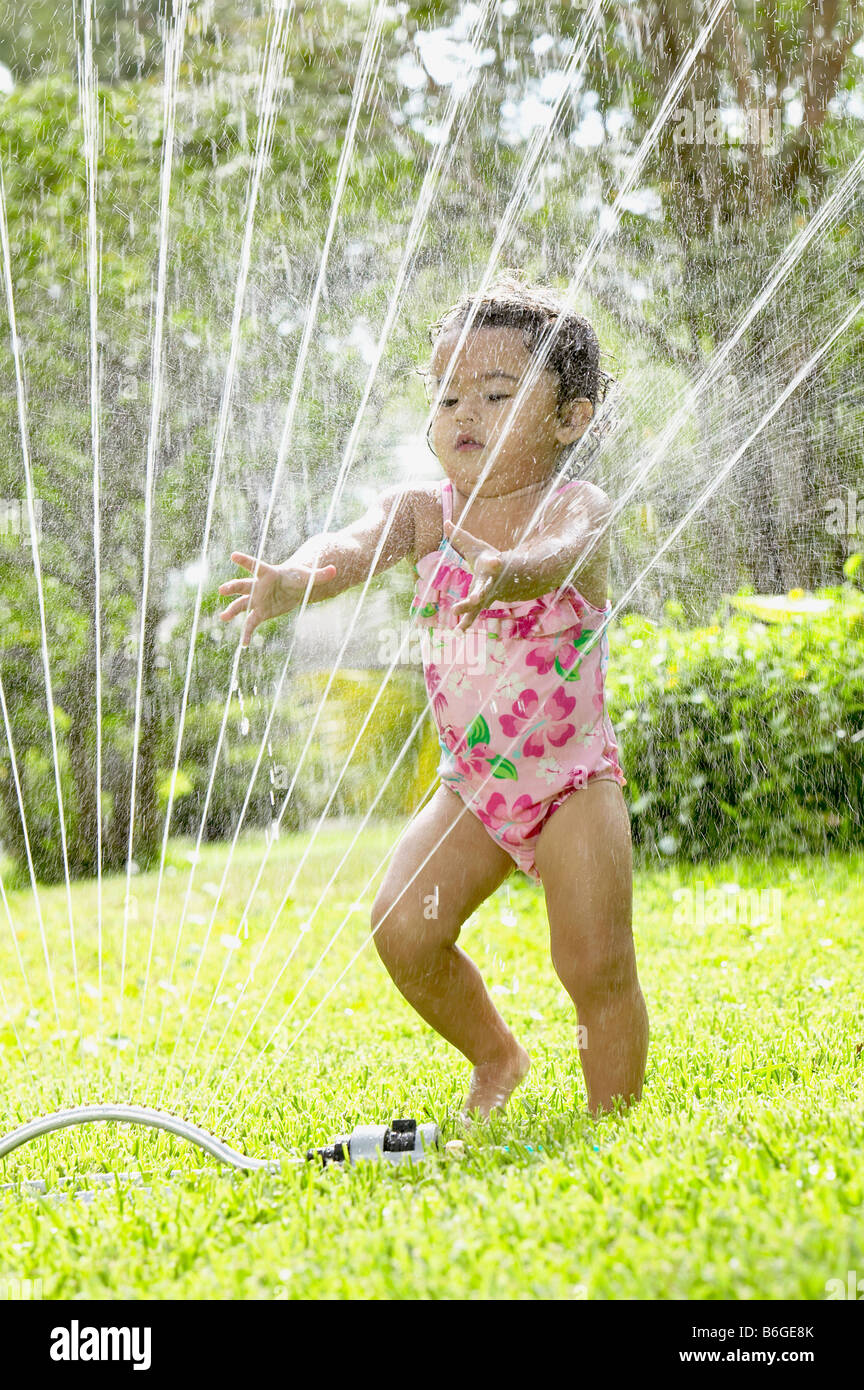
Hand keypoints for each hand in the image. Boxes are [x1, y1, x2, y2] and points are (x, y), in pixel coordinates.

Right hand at [218, 551, 336, 647]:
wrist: (294, 587)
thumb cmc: (299, 577)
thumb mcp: (310, 577)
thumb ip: (320, 575)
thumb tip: (335, 570)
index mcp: (269, 573)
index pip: (255, 566)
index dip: (245, 561)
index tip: (233, 555)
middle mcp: (259, 586)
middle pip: (243, 586)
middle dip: (233, 587)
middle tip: (222, 590)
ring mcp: (258, 600)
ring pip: (241, 604)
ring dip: (232, 611)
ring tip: (222, 617)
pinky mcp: (261, 612)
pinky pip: (251, 623)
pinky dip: (248, 633)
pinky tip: (244, 644)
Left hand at [444, 520, 504, 631]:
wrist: (508, 579)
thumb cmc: (489, 560)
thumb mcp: (477, 548)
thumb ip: (460, 537)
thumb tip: (445, 521)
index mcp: (490, 567)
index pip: (494, 563)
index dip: (494, 562)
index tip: (495, 561)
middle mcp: (490, 583)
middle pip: (484, 588)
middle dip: (478, 593)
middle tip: (474, 598)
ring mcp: (486, 596)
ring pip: (477, 604)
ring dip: (468, 610)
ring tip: (456, 613)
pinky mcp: (481, 605)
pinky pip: (473, 615)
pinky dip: (466, 623)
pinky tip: (458, 631)